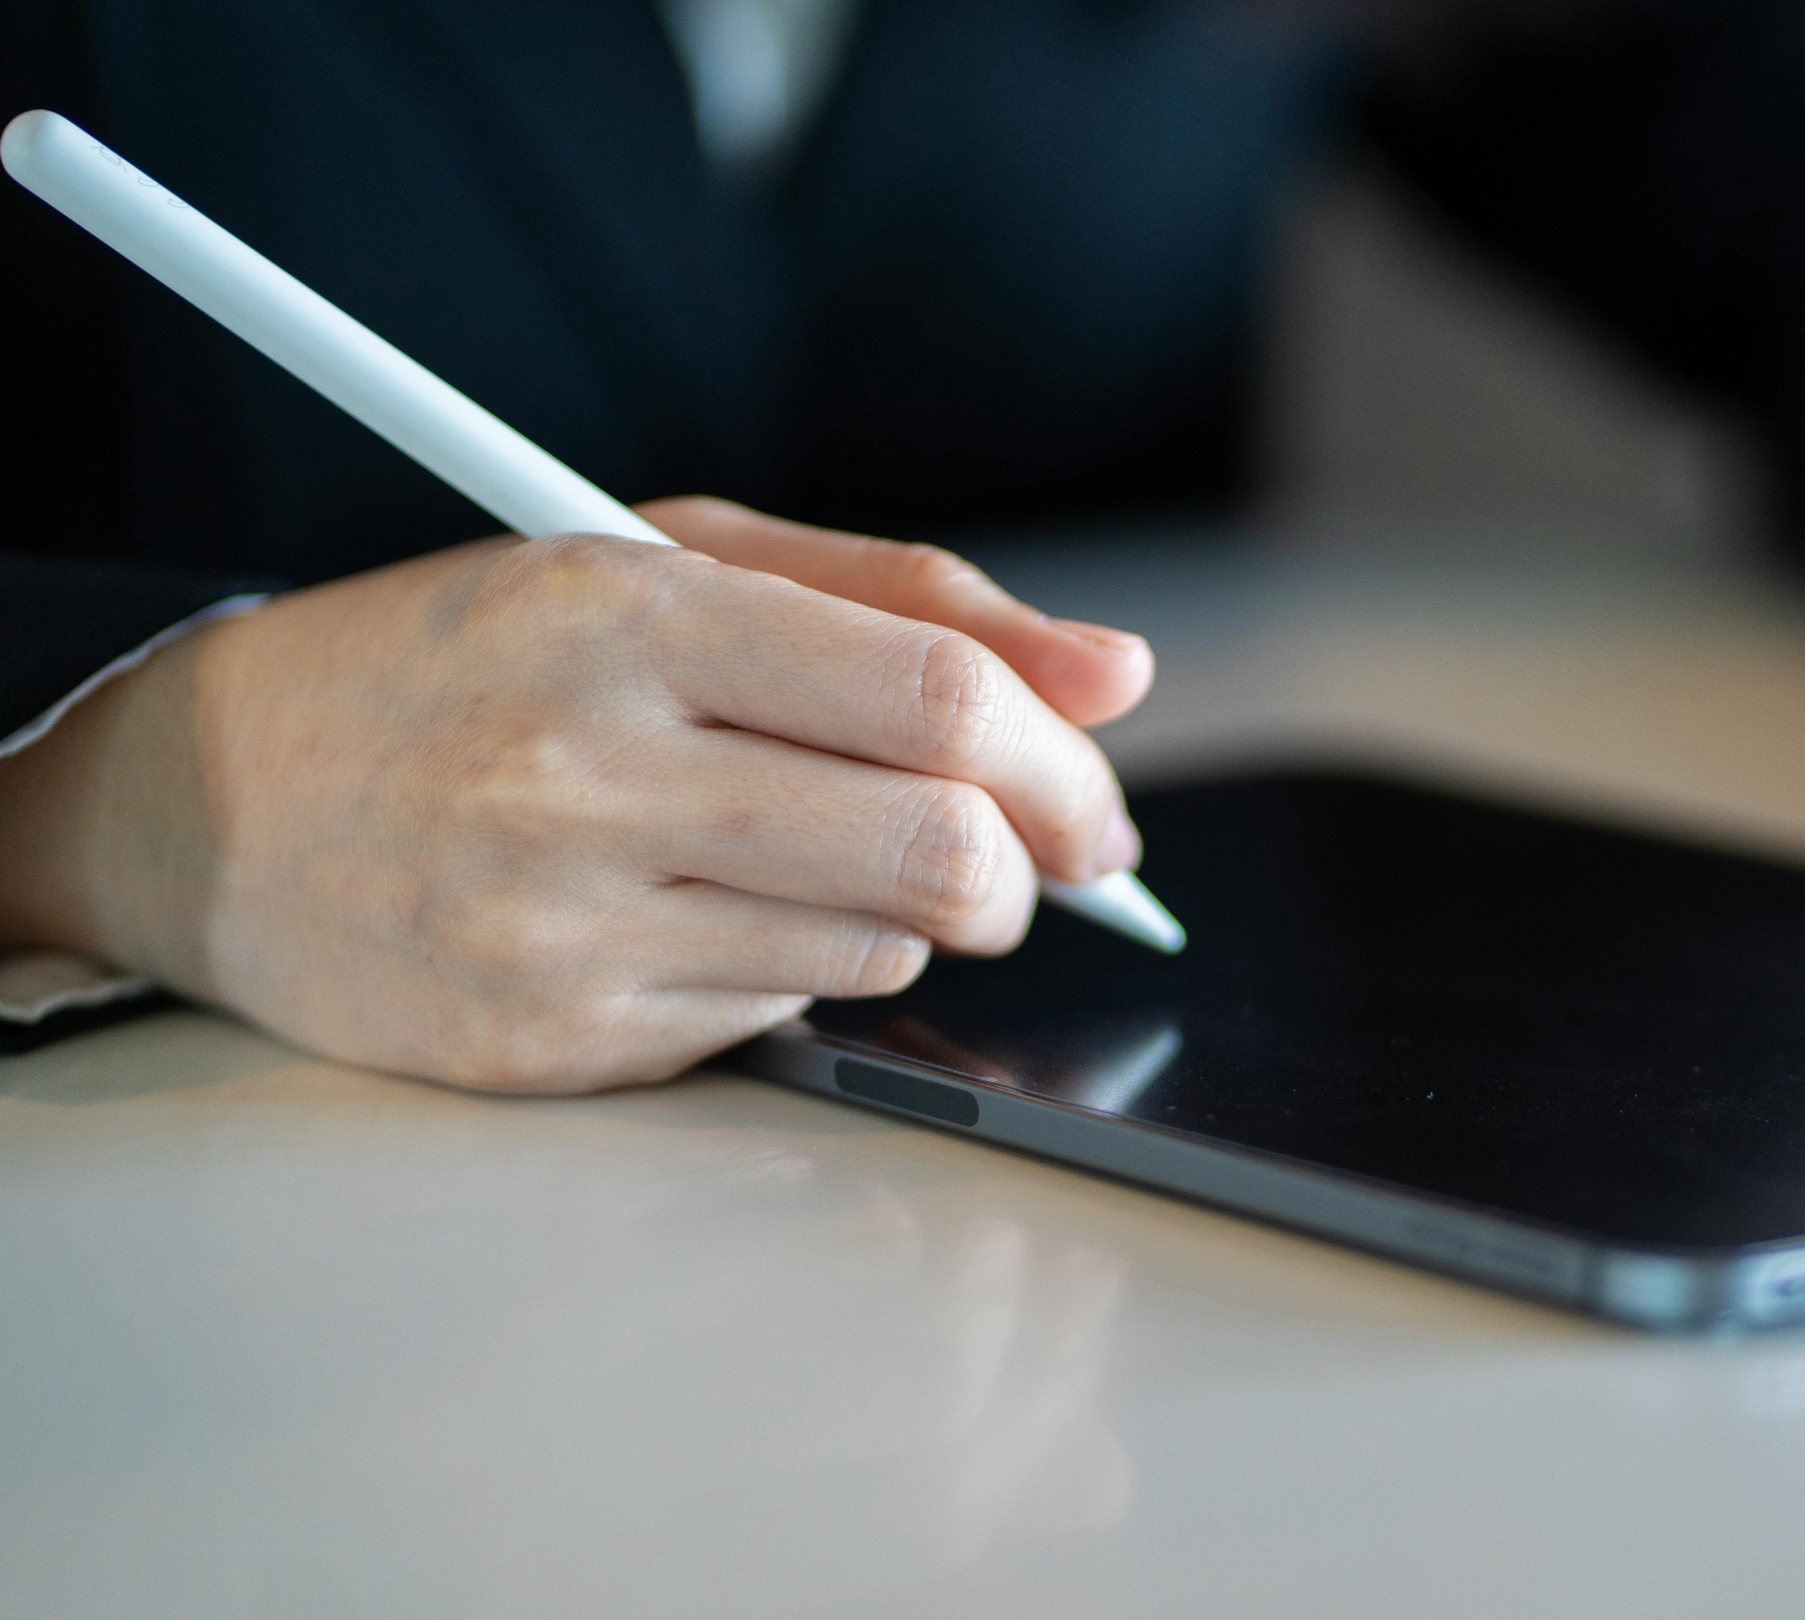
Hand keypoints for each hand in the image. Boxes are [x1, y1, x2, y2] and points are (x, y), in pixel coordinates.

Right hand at [0, 499, 1153, 1091]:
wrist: (211, 800)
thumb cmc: (473, 659)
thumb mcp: (667, 559)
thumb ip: (908, 601)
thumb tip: (1120, 672)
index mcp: (627, 613)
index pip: (936, 699)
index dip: (1063, 762)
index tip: (1094, 802)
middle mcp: (587, 770)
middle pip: (939, 847)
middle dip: (1028, 866)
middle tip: (1021, 857)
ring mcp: (560, 922)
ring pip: (880, 948)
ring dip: (906, 912)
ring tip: (808, 854)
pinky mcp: (546, 1042)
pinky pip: (779, 1020)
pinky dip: (797, 969)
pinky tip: (706, 913)